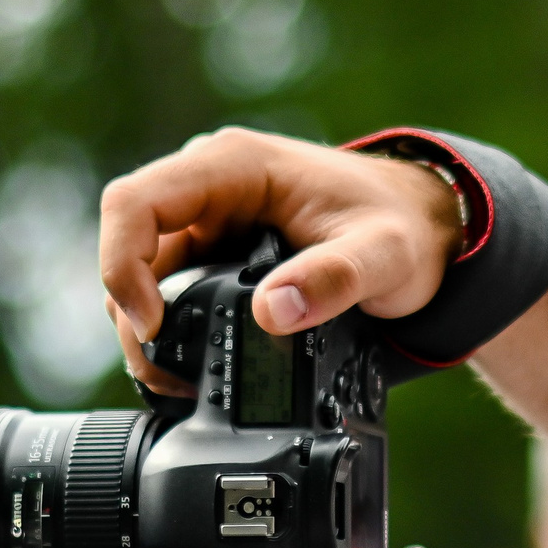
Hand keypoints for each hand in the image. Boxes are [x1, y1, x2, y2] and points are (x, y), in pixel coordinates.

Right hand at [99, 128, 464, 390]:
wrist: (424, 229)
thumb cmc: (403, 227)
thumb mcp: (382, 255)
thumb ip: (333, 279)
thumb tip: (272, 313)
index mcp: (232, 165)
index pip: (135, 203)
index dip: (123, 263)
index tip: (152, 322)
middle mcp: (209, 185)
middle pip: (129, 244)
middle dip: (133, 311)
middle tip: (164, 372)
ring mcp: (209, 219)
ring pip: (143, 272)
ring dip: (147, 327)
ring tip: (177, 381)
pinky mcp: (215, 251)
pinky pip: (171, 288)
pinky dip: (171, 329)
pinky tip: (191, 368)